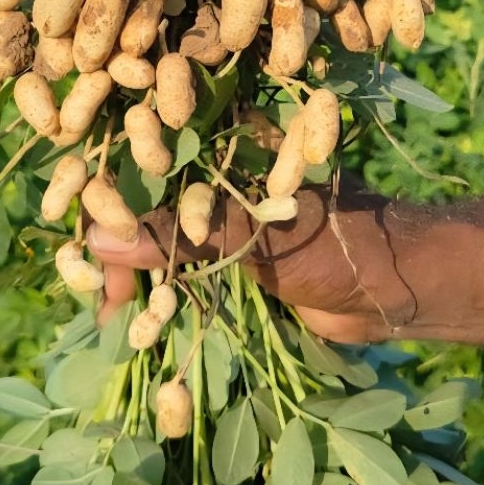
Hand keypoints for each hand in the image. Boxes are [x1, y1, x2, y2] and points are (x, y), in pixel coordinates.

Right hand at [86, 183, 420, 343]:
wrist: (395, 288)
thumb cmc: (333, 242)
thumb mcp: (251, 234)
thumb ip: (176, 235)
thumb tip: (97, 240)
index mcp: (225, 158)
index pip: (149, 169)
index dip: (112, 204)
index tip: (88, 248)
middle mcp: (219, 188)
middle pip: (150, 213)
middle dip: (121, 255)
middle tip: (105, 303)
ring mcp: (228, 230)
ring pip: (166, 250)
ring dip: (140, 283)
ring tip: (114, 321)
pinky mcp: (239, 268)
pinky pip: (189, 280)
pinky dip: (166, 302)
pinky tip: (144, 326)